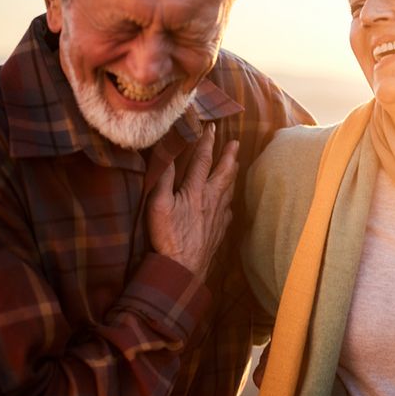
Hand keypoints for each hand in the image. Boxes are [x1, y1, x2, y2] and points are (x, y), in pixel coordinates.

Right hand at [147, 124, 239, 281]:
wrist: (184, 268)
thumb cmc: (168, 237)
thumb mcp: (158, 206)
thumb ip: (164, 180)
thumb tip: (167, 157)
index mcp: (196, 191)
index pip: (203, 161)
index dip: (207, 143)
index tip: (212, 128)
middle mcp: (211, 200)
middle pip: (223, 173)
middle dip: (229, 155)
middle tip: (235, 142)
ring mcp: (218, 216)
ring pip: (229, 190)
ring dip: (232, 175)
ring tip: (235, 165)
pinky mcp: (220, 230)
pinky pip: (228, 211)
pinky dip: (229, 201)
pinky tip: (229, 203)